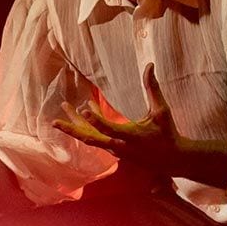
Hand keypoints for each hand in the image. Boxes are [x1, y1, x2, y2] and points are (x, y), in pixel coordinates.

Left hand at [52, 63, 184, 174]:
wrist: (172, 160)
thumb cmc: (167, 134)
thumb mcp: (161, 111)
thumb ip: (152, 87)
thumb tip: (149, 65)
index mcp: (131, 136)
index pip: (110, 128)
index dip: (97, 120)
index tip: (84, 109)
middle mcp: (119, 146)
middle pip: (90, 139)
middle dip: (72, 129)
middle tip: (54, 122)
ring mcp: (115, 150)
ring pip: (90, 138)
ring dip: (75, 126)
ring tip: (65, 108)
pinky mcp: (115, 151)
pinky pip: (96, 138)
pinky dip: (87, 127)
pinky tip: (85, 111)